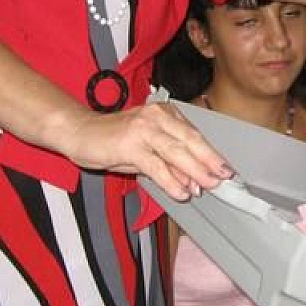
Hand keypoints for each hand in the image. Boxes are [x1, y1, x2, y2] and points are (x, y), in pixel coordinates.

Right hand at [60, 102, 232, 200]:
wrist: (80, 132)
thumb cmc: (114, 140)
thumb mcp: (147, 151)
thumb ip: (170, 164)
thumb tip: (193, 182)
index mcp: (165, 113)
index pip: (194, 134)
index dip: (211, 153)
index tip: (225, 168)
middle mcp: (156, 116)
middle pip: (190, 140)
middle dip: (209, 161)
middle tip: (224, 177)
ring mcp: (143, 129)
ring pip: (176, 152)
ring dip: (195, 171)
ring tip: (208, 186)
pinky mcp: (129, 145)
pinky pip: (156, 165)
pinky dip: (171, 180)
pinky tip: (181, 192)